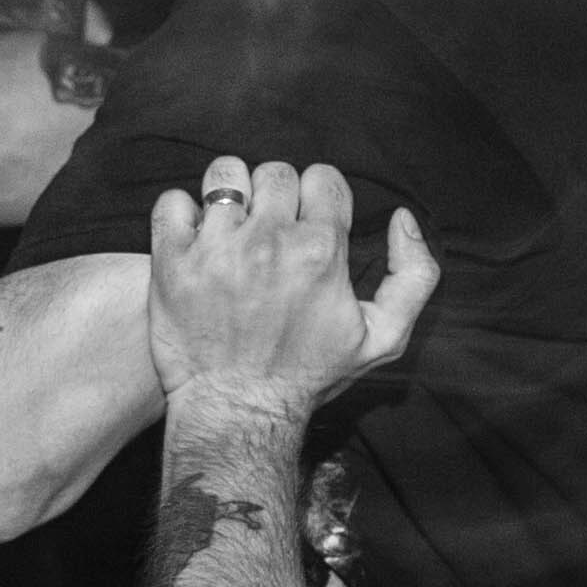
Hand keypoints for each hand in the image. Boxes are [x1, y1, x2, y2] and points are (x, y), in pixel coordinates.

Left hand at [146, 156, 432, 422]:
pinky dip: (181, 213)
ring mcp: (216, 249)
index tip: (306, 224)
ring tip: (230, 227)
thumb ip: (414, 276)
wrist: (239, 413)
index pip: (323, 178)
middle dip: (276, 196)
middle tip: (268, 231)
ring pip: (225, 174)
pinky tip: (194, 239)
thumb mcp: (384, 337)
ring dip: (230, 194)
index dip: (317, 198)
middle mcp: (269, 242)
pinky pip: (173, 202)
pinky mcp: (171, 262)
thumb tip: (401, 219)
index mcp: (321, 251)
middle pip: (275, 172)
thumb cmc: (308, 377)